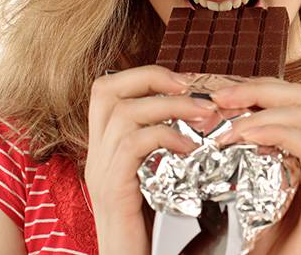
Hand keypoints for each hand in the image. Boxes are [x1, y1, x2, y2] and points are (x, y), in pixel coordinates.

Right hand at [84, 65, 219, 254]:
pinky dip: (166, 137)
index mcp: (104, 145)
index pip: (106, 88)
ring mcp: (100, 170)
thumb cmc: (151, 225)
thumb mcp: (156, 175)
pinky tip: (190, 148)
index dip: (144, 76)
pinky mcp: (112, 189)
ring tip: (204, 114)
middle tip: (191, 87)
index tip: (183, 81)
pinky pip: (133, 145)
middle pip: (106, 89)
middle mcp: (96, 152)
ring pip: (125, 112)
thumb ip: (163, 146)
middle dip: (152, 78)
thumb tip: (201, 113)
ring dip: (170, 105)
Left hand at [209, 77, 300, 253]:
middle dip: (258, 88)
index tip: (217, 92)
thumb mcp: (248, 191)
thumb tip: (208, 123)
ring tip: (227, 125)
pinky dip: (277, 132)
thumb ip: (240, 159)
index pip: (290, 99)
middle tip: (219, 96)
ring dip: (261, 111)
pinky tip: (248, 136)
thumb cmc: (265, 244)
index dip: (256, 87)